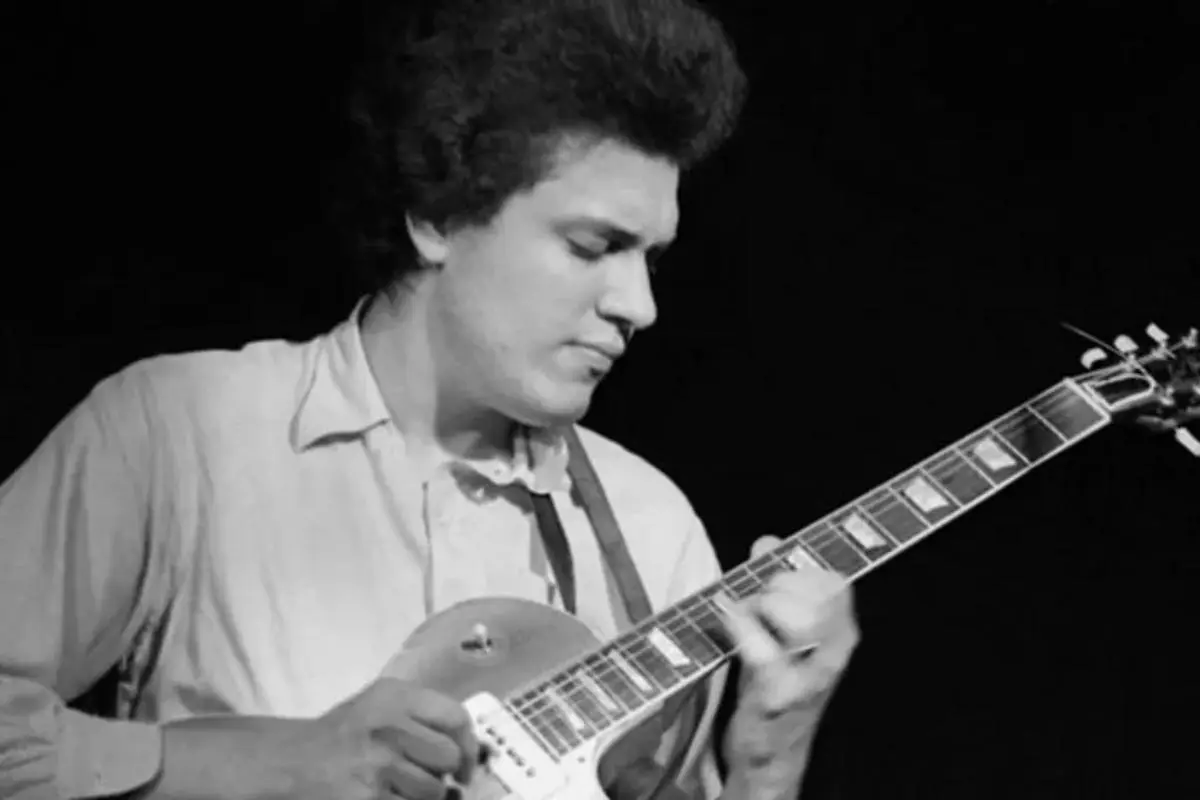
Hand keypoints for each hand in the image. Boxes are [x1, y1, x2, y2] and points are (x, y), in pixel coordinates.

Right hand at [159, 677, 480, 799]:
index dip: (468, 744)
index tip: (464, 764)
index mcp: (394, 696)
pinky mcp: (368, 795)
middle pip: (447, 755)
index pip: (455, 716)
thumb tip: (471, 753)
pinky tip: (388, 796)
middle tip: (429, 781)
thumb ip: (421, 720)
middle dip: (443, 775)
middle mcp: (387, 724)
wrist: (286, 762)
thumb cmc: (339, 738)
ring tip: (398, 790)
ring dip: (424, 797)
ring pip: (433, 789)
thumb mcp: (379, 709)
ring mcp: (376, 762)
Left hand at [718, 536, 859, 794]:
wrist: (770, 752)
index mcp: (841, 632)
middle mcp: (835, 652)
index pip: (834, 581)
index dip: (796, 572)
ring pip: (795, 615)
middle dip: (777, 588)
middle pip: (818, 592)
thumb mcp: (782, 632)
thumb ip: (777, 582)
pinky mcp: (780, 696)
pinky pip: (762, 650)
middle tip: (755, 606)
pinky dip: (739, 628)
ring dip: (760, 608)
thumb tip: (768, 542)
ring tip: (744, 621)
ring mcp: (810, 676)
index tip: (772, 583)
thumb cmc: (776, 683)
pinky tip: (726, 621)